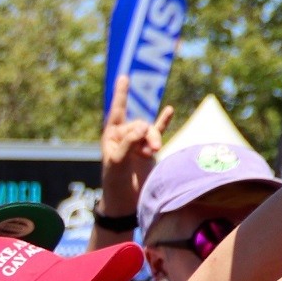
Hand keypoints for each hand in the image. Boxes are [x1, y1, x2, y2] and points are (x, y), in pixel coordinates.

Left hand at [97, 74, 171, 217]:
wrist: (127, 203)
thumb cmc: (115, 184)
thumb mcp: (117, 162)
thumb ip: (128, 142)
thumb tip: (143, 126)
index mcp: (112, 136)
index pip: (117, 111)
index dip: (121, 94)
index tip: (124, 77)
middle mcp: (125, 136)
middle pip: (140, 124)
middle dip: (146, 134)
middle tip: (151, 151)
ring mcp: (138, 142)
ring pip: (151, 130)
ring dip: (154, 138)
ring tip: (155, 151)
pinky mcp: (150, 150)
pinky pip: (160, 131)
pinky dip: (164, 122)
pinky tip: (169, 110)